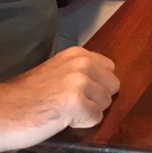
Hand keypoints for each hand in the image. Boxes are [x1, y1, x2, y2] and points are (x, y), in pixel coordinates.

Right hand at [0, 47, 118, 150]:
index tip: (80, 94)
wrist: (2, 111)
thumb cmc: (27, 96)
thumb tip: (104, 81)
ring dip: (89, 112)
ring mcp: (80, 82)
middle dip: (97, 98)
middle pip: (112, 85)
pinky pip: (95, 118)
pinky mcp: (76, 103)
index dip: (97, 85)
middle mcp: (82, 63)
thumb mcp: (57, 71)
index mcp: (78, 54)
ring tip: (65, 112)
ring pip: (105, 102)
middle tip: (72, 105)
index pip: (110, 68)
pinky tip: (63, 120)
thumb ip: (80, 71)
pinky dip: (81, 124)